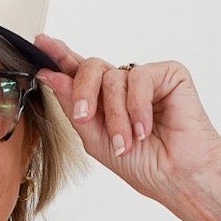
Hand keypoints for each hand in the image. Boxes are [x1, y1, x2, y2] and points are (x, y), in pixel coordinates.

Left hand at [31, 33, 220, 220]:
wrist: (179, 177)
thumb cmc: (145, 165)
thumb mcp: (97, 140)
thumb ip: (74, 108)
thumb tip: (51, 76)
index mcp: (106, 101)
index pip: (80, 73)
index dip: (60, 56)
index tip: (41, 43)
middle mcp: (125, 86)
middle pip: (92, 68)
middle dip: (84, 93)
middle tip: (87, 116)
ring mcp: (147, 79)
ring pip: (114, 78)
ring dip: (117, 116)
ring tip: (127, 142)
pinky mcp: (169, 74)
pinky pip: (140, 77)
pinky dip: (139, 106)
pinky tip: (146, 128)